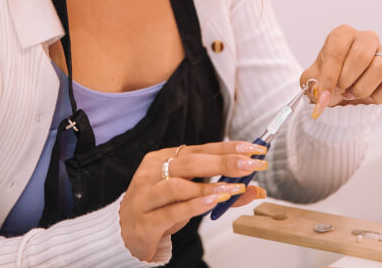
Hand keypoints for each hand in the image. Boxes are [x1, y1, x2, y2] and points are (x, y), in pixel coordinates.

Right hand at [119, 141, 268, 260]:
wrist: (126, 234)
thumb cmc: (161, 208)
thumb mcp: (190, 196)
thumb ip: (221, 191)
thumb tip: (255, 189)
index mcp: (164, 158)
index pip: (202, 149)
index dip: (230, 148)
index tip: (255, 149)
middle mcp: (152, 171)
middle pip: (191, 162)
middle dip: (224, 162)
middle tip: (250, 165)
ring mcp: (145, 195)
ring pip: (179, 186)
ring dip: (209, 187)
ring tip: (233, 189)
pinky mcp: (144, 220)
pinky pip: (171, 210)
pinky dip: (194, 206)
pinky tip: (212, 203)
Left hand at [301, 25, 381, 118]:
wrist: (342, 90)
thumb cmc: (328, 78)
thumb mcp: (312, 80)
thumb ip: (312, 85)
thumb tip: (322, 94)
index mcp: (342, 35)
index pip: (337, 50)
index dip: (329, 76)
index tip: (323, 95)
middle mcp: (365, 38)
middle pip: (362, 56)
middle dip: (348, 80)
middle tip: (341, 88)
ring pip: (380, 68)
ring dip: (362, 89)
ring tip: (352, 92)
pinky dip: (379, 96)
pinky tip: (368, 96)